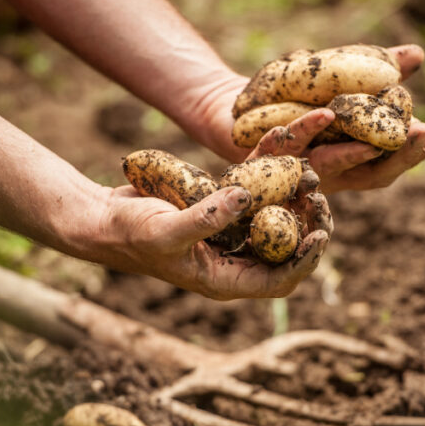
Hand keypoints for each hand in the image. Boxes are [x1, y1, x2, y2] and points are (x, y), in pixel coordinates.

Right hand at [97, 179, 330, 300]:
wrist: (103, 217)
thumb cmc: (130, 234)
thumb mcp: (165, 230)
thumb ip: (206, 219)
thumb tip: (246, 198)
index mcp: (225, 279)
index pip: (278, 280)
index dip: (304, 262)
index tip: (320, 235)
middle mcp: (233, 259)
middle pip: (284, 249)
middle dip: (307, 225)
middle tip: (321, 198)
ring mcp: (229, 232)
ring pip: (274, 216)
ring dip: (294, 197)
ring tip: (311, 173)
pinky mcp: (221, 205)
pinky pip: (253, 189)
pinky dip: (268, 170)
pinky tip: (285, 145)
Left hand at [202, 44, 424, 192]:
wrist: (238, 112)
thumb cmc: (295, 103)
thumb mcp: (340, 81)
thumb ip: (378, 72)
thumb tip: (417, 54)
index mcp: (357, 159)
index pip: (398, 157)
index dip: (423, 146)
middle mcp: (335, 175)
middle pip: (375, 174)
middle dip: (402, 155)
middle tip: (424, 134)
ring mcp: (302, 173)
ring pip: (332, 169)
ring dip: (355, 152)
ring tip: (376, 136)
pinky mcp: (268, 164)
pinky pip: (288, 151)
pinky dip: (306, 131)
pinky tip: (323, 114)